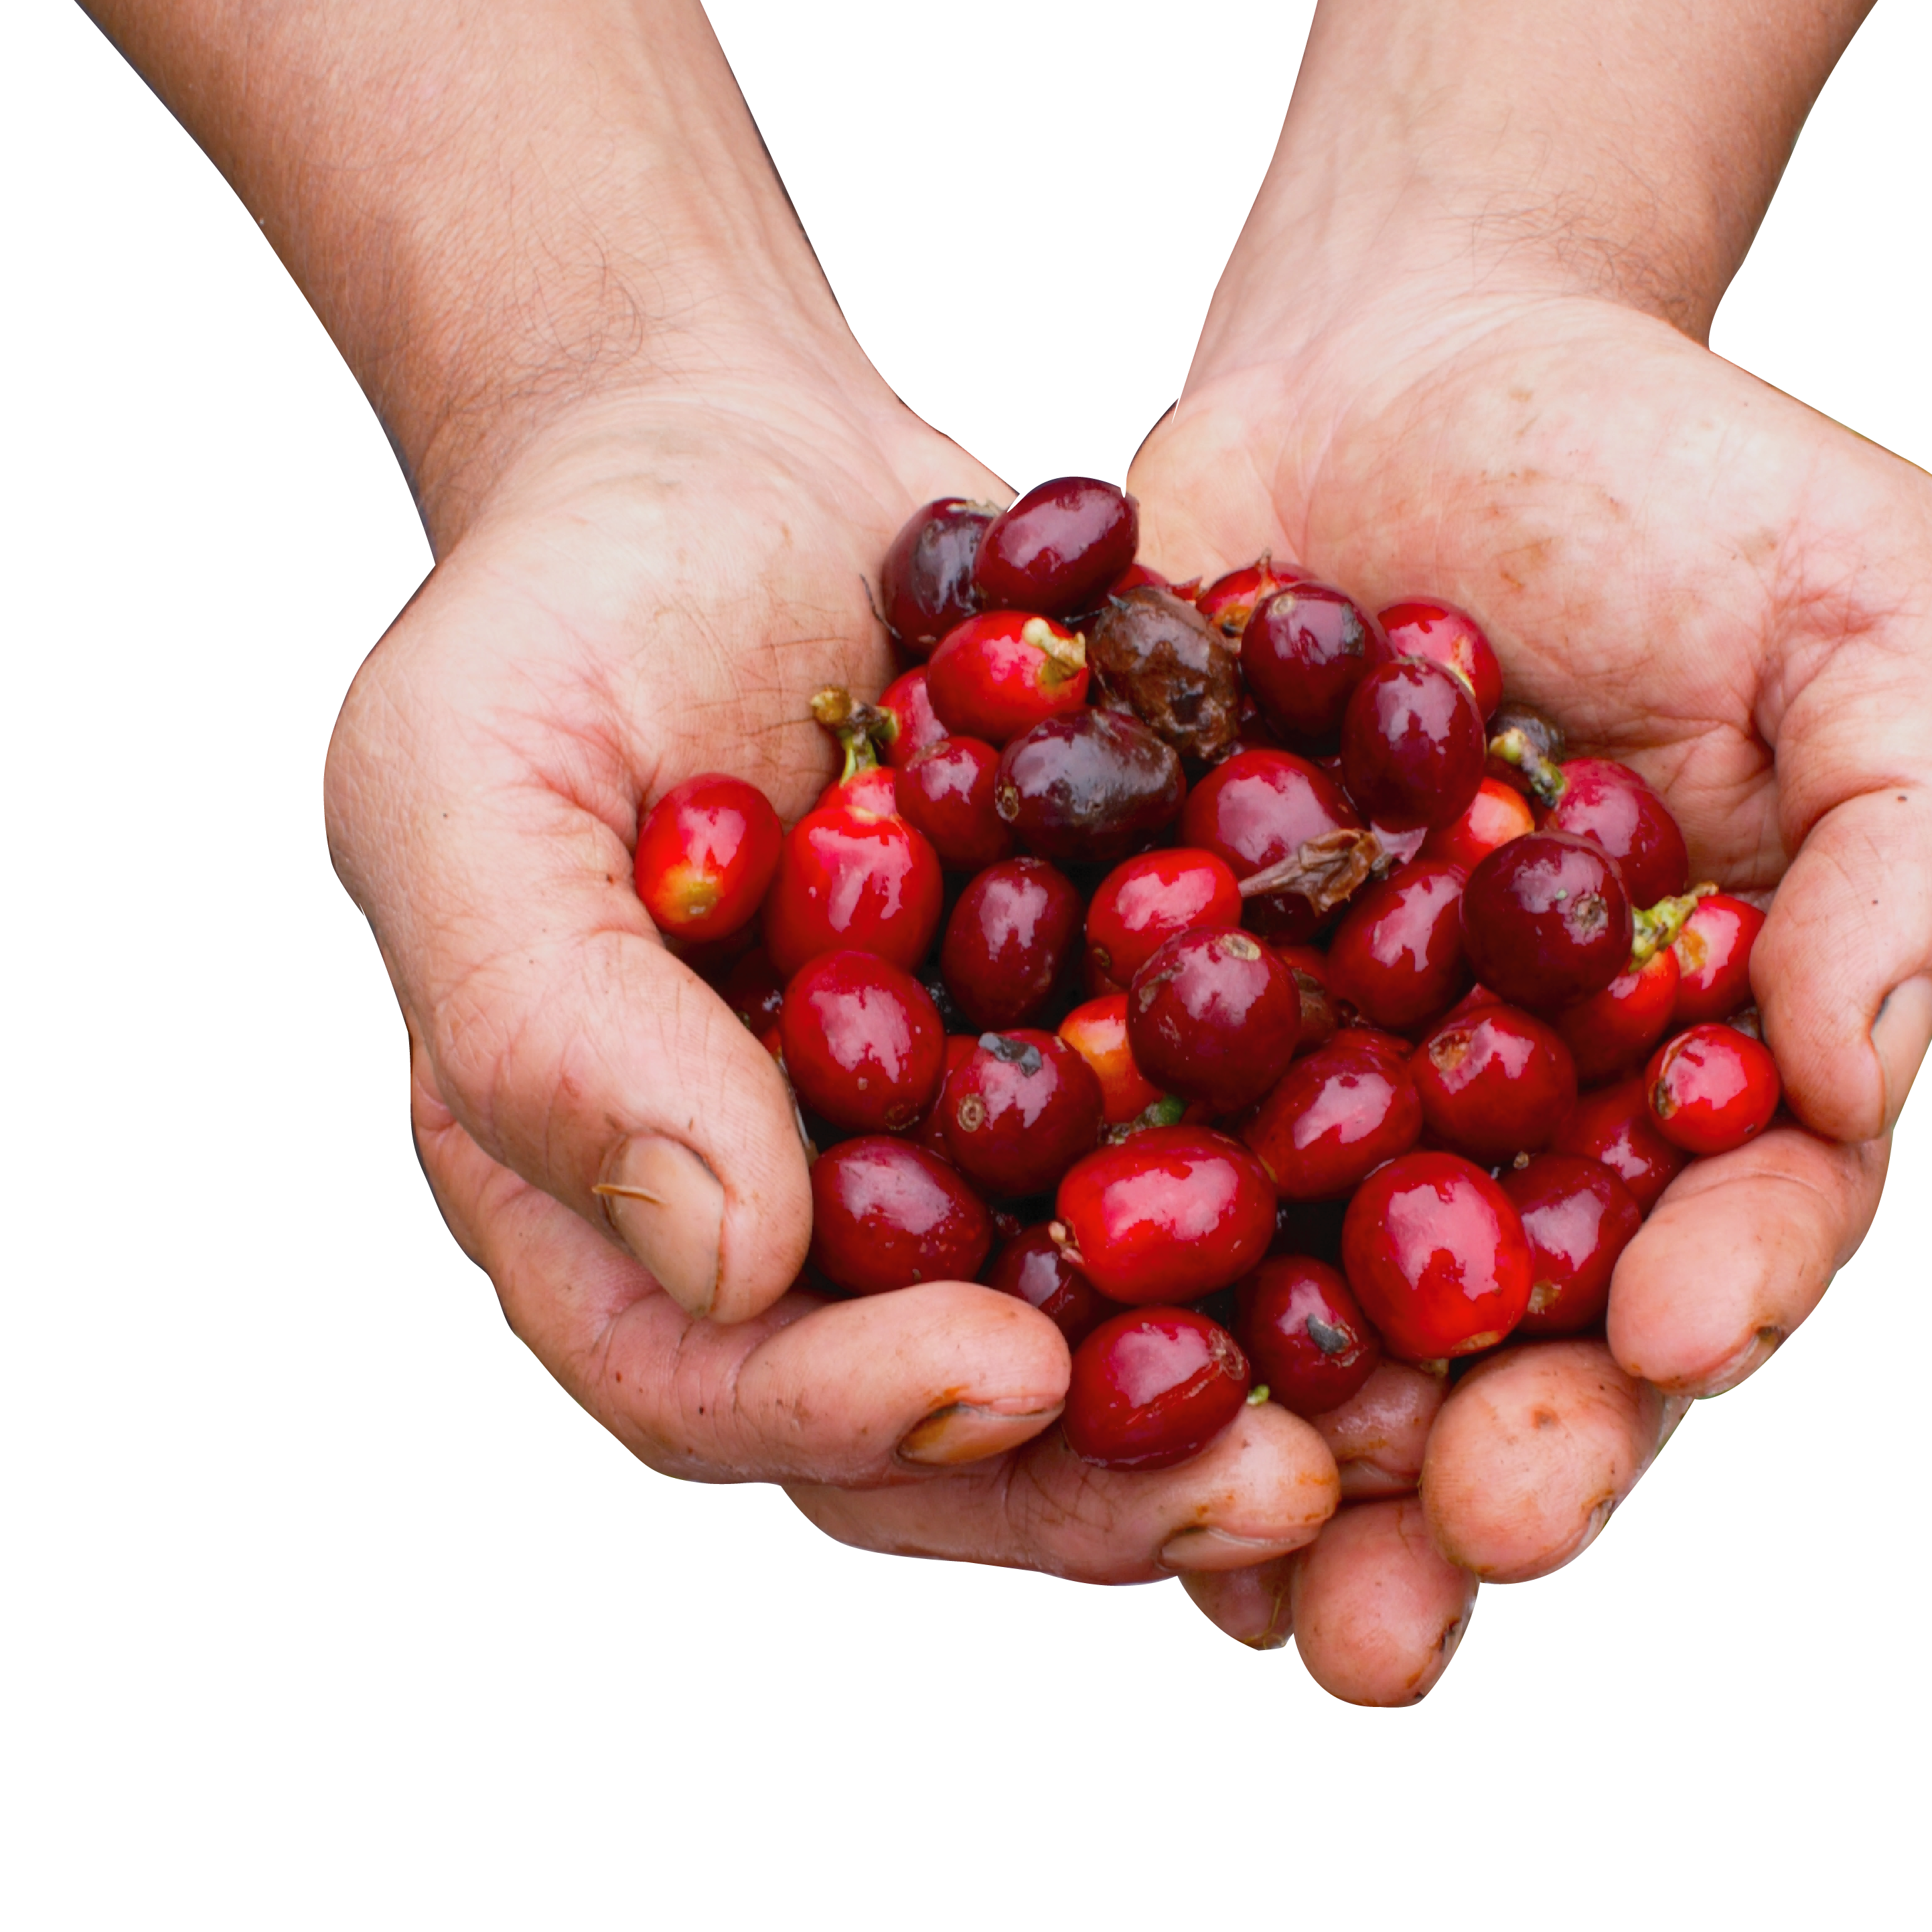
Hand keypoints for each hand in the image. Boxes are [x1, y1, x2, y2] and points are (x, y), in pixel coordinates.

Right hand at [38, 0, 1340, 1583]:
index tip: (1008, 1377)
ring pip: (1100, 1325)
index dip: (850, 1408)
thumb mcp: (468, 778)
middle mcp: (791, 1214)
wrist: (725, 448)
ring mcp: (955, 1145)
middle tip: (1277, 1483)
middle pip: (933, 1411)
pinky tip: (1462, 1200)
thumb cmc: (557, 606)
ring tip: (1402, 1409)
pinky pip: (1215, 1158)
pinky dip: (1326, 1197)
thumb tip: (730, 1262)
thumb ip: (550, 1022)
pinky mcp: (1100, 1049)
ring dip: (1251, 1385)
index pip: (705, 1377)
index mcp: (603, 1199)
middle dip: (1099, 1470)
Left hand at [1133, 284, 1931, 1696]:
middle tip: (1404, 1613)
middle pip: (1509, 1339)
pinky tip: (1039, 1377)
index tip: (1659, 1347)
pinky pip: (1100, 1172)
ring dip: (1255, 1464)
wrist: (1416, 342)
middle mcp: (1518, 1122)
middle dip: (1465, 1476)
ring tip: (1216, 1586)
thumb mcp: (1878, 608)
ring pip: (1298, 1316)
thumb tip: (1859, 1076)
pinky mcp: (1137, 1023)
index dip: (1710, 1303)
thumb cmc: (1688, 473)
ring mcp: (1321, 1092)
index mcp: (1714, 1066)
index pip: (1739, 1227)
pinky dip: (1071, 1273)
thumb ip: (1916, 841)